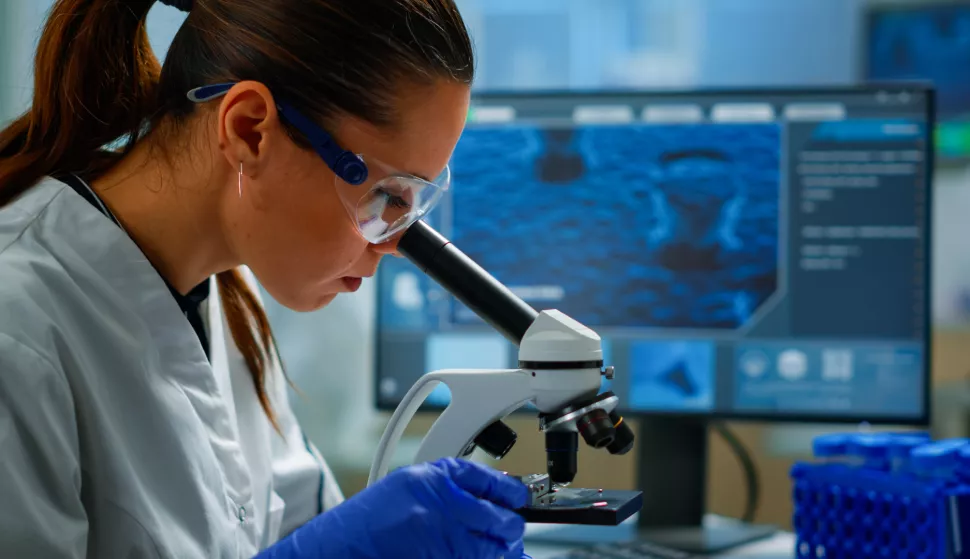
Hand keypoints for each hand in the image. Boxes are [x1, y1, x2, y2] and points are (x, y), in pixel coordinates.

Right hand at [257, 457, 528, 557]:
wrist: (335, 549)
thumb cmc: (365, 521)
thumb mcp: (406, 488)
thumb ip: (444, 488)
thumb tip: (486, 496)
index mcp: (433, 478)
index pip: (488, 480)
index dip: (511, 491)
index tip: (519, 497)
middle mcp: (442, 505)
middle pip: (500, 518)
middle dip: (511, 526)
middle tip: (511, 528)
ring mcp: (442, 539)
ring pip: (494, 548)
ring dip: (502, 550)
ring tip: (501, 548)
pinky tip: (479, 557)